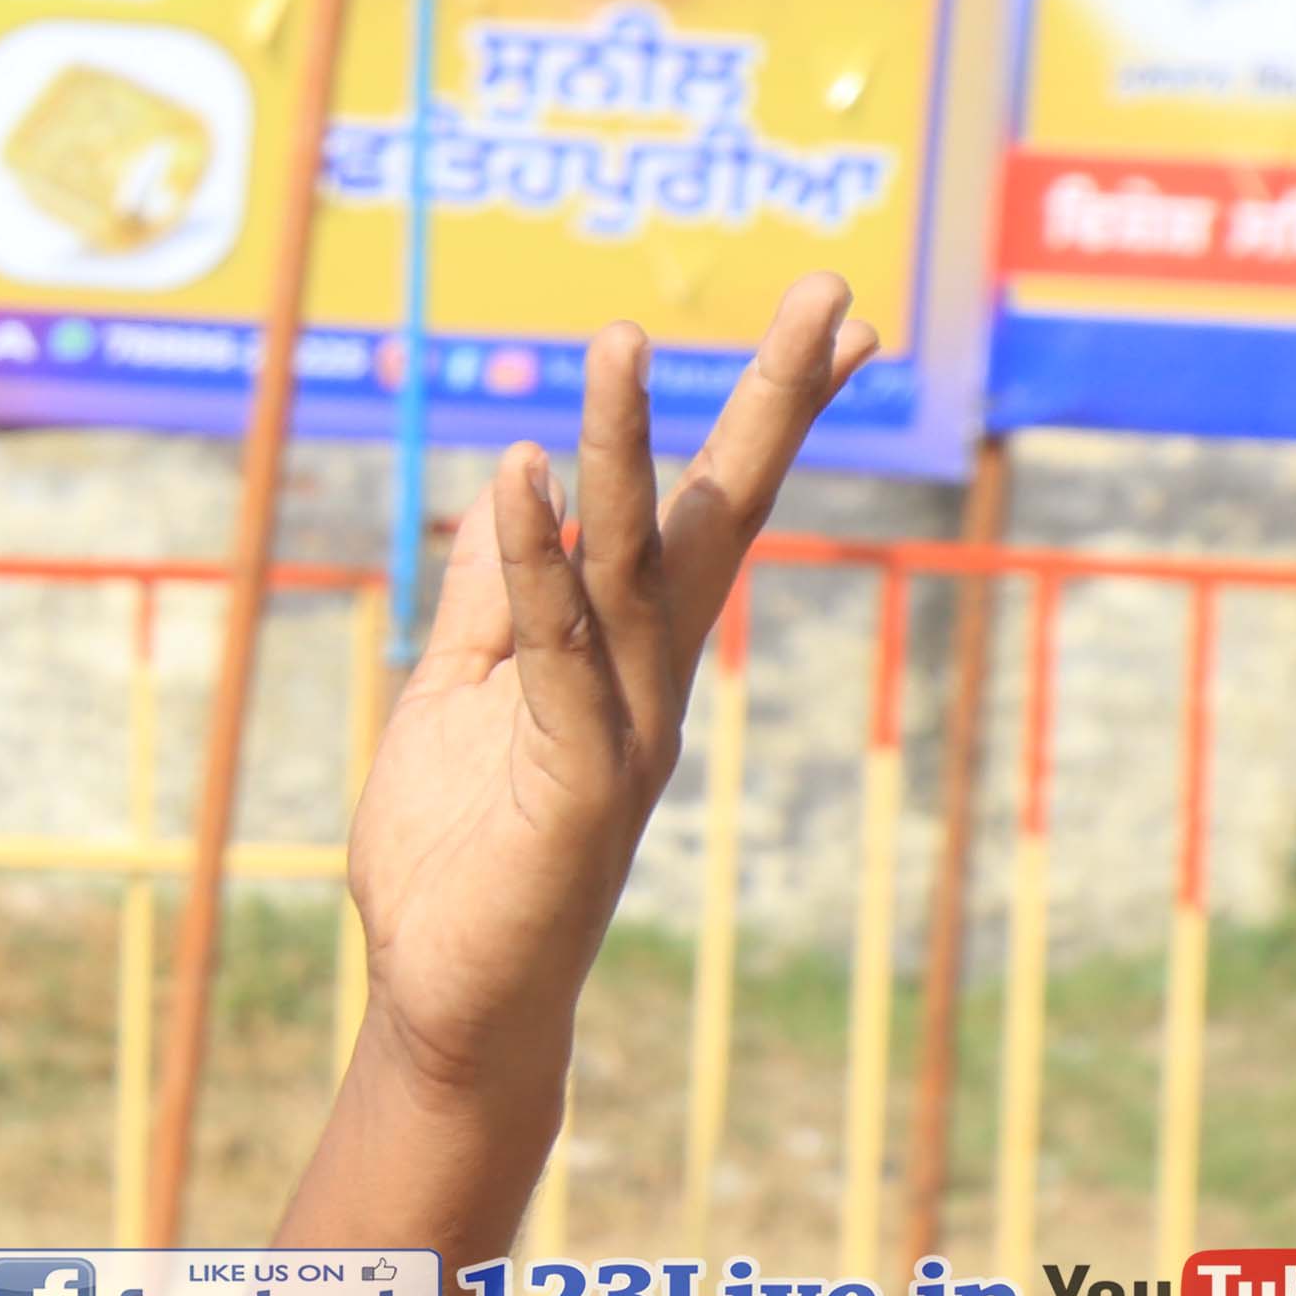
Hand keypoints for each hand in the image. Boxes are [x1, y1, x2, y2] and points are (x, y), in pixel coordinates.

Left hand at [346, 285, 874, 1107]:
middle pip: (721, 520)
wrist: (450, 1003)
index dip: (770, 418)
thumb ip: (490, 599)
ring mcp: (623, 731)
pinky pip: (556, 652)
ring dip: (629, 452)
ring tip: (624, 341)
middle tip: (839, 292)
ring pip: (633, 567)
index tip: (844, 322)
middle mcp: (653, 682)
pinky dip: (536, 562)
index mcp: (634, 657)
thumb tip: (509, 486)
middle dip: (777, 404)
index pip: (708, 515)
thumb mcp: (461, 694)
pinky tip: (525, 476)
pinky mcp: (573, 782)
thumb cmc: (459, 860)